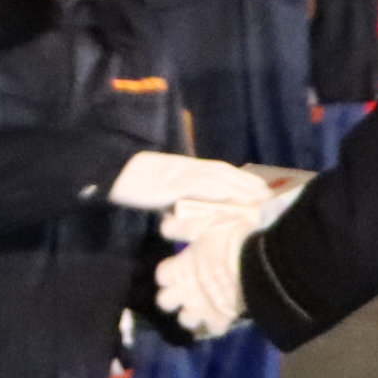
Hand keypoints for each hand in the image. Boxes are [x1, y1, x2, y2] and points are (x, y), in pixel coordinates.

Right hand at [106, 150, 270, 215]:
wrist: (110, 173)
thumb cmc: (130, 183)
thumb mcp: (158, 191)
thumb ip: (174, 198)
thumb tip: (185, 211)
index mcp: (184, 167)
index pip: (217, 171)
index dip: (239, 178)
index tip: (258, 187)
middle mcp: (186, 167)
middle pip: (223, 172)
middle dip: (246, 182)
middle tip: (267, 194)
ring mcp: (180, 173)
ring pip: (216, 178)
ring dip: (238, 187)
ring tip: (257, 198)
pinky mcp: (172, 183)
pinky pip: (198, 187)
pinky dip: (217, 192)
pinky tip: (231, 199)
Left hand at [154, 219, 251, 339]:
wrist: (259, 262)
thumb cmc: (230, 239)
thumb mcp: (206, 223)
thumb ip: (182, 227)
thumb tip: (162, 224)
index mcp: (180, 268)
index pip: (161, 276)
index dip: (168, 273)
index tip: (178, 268)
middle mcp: (186, 291)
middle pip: (165, 302)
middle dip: (174, 298)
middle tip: (188, 291)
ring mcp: (202, 308)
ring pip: (186, 320)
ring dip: (193, 314)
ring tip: (205, 307)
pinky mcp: (220, 319)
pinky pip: (213, 329)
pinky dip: (217, 323)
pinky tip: (223, 315)